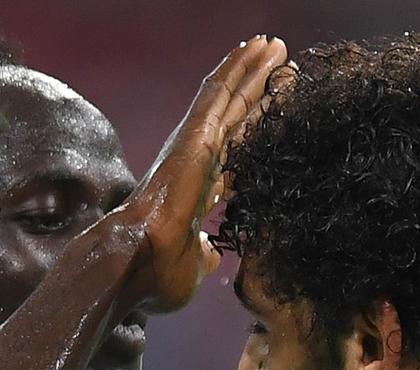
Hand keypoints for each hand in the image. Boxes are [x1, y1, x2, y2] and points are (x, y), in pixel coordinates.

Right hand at [116, 35, 287, 311]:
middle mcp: (195, 161)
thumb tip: (212, 257)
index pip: (234, 151)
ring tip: (275, 44)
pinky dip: (236, 69)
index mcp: (199, 190)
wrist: (135, 265)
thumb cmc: (158, 275)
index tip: (275, 112)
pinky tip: (254, 48)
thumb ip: (204, 257)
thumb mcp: (194, 268)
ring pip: (227, 97)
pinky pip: (217, 93)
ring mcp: (193, 146)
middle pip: (234, 116)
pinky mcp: (193, 137)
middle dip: (258, 88)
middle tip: (284, 61)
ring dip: (251, 69)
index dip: (254, 129)